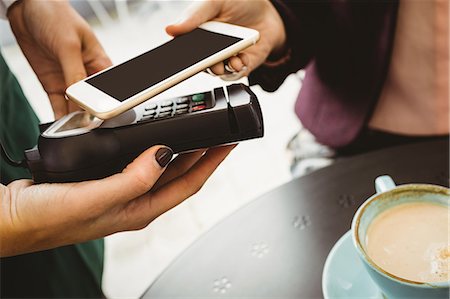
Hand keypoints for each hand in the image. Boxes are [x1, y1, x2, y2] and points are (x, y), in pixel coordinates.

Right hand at [0, 145, 234, 256]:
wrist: (12, 218)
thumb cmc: (46, 219)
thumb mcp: (95, 201)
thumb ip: (132, 180)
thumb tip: (163, 154)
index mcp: (139, 211)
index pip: (188, 185)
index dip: (211, 163)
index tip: (227, 143)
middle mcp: (135, 201)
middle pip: (179, 174)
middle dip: (203, 154)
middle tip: (218, 132)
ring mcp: (121, 189)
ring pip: (161, 166)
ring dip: (181, 148)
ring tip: (196, 130)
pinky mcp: (107, 178)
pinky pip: (139, 159)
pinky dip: (152, 145)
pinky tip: (154, 135)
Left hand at [7, 0, 111, 118]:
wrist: (26, 8)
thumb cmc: (55, 16)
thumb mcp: (68, 44)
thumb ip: (75, 73)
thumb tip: (80, 96)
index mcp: (100, 63)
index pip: (111, 89)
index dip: (110, 104)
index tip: (106, 117)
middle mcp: (87, 74)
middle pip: (94, 102)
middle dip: (92, 115)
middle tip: (89, 126)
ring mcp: (70, 81)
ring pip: (77, 107)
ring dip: (76, 119)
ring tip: (76, 131)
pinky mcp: (55, 85)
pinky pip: (59, 106)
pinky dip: (60, 117)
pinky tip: (62, 127)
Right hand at [166, 0, 285, 76]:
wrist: (269, 13)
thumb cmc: (241, 3)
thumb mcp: (215, 2)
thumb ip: (194, 15)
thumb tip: (170, 29)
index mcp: (196, 32)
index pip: (180, 49)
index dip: (176, 58)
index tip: (176, 61)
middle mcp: (207, 49)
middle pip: (195, 65)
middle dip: (200, 66)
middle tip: (209, 61)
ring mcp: (223, 59)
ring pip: (215, 72)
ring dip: (222, 68)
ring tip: (231, 58)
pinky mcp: (238, 67)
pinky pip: (233, 75)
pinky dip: (237, 68)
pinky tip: (242, 58)